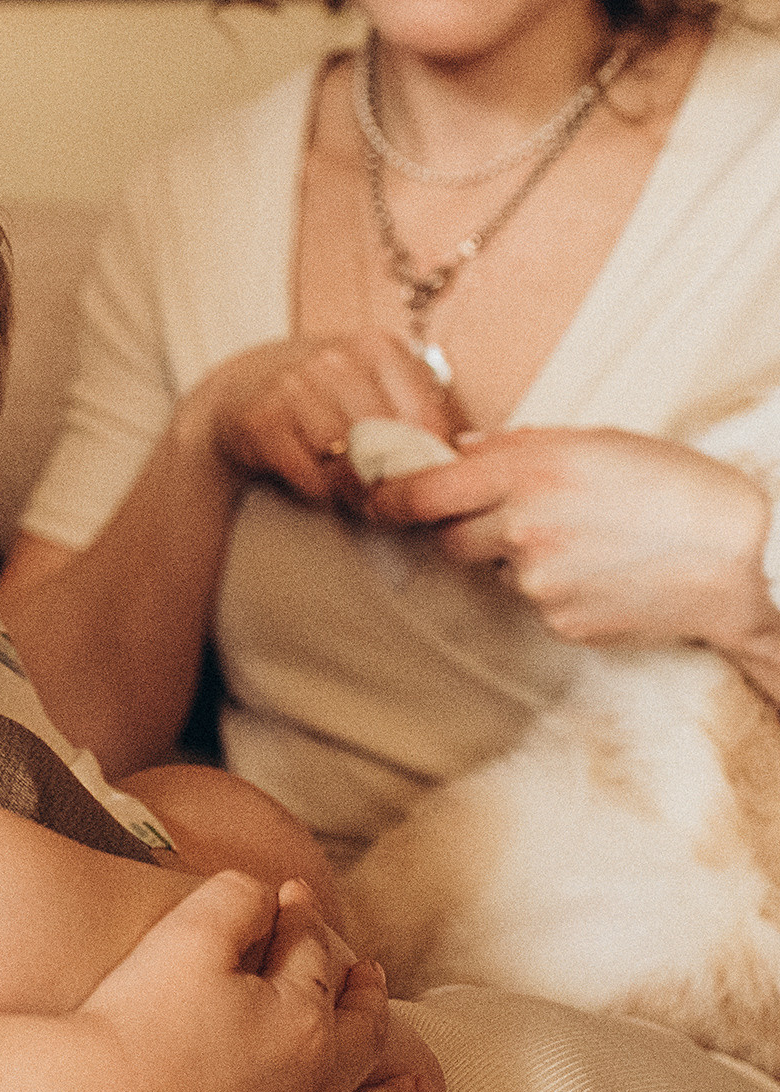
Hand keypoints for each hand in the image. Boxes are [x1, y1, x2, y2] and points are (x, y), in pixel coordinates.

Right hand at [79, 874, 442, 1091]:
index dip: (304, 919)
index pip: (316, 956)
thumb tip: (270, 894)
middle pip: (360, 1035)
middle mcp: (318, 1089)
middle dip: (367, 1000)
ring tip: (417, 1088)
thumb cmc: (133, 1026)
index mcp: (304, 1020)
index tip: (294, 898)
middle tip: (372, 977)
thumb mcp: (183, 934)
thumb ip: (235, 898)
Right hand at [179, 330, 459, 509]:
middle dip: (394, 482)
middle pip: (391, 443)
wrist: (238, 390)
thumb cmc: (320, 395)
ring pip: (350, 462)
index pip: (427, 418)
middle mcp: (336, 359)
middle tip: (392, 503)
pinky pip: (310, 476)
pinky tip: (320, 487)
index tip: (427, 485)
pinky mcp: (262, 422)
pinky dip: (320, 492)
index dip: (430, 461)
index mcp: (378, 346)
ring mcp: (295, 387)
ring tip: (357, 497)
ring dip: (357, 491)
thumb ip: (417, 411)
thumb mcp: (372, 384)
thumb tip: (470, 459)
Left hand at [369, 426, 776, 648]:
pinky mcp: (558, 622)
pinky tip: (601, 572)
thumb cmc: (674, 486)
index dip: (389, 500)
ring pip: (494, 572)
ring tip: (581, 542)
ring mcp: (538, 581)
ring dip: (516, 559)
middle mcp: (523, 528)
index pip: (422, 493)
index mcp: (527, 473)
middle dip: (462, 530)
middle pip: (447, 540)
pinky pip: (533, 603)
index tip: (375, 502)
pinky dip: (554, 588)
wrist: (742, 554)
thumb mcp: (595, 441)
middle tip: (507, 519)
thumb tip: (457, 454)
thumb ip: (516, 448)